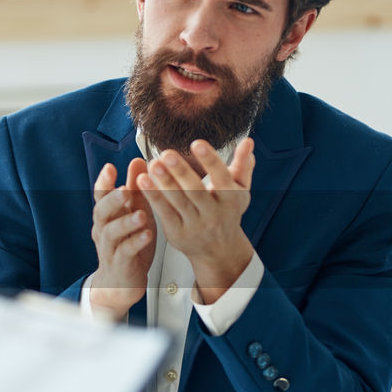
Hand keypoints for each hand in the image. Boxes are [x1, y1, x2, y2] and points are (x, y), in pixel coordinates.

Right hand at [90, 158, 156, 318]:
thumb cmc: (129, 246)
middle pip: (101, 212)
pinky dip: (136, 243)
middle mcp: (103, 230)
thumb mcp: (134, 214)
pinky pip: (125, 252)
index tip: (110, 168)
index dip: (103, 182)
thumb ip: (135, 189)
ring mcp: (110, 248)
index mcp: (107, 216)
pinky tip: (148, 235)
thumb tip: (138, 160)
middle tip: (125, 190)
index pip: (100, 196)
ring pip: (111, 233)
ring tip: (141, 214)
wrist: (120, 284)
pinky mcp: (120, 264)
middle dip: (112, 200)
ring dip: (125, 222)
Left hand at [136, 139, 255, 304]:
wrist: (219, 250)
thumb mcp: (240, 191)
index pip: (221, 177)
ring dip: (164, 182)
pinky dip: (153, 196)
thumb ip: (243, 165)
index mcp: (230, 198)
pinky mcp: (177, 232)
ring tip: (153, 164)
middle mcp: (213, 213)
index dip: (210, 160)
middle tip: (167, 153)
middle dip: (181, 171)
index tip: (197, 143)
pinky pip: (164, 212)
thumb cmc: (227, 212)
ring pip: (178, 201)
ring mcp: (195, 224)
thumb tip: (248, 141)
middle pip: (195, 190)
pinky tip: (143, 181)